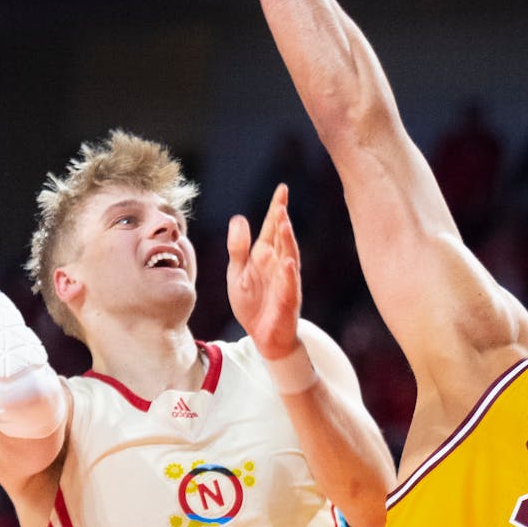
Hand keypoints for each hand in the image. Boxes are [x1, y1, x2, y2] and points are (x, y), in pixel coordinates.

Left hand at [226, 184, 301, 360]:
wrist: (264, 337)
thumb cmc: (253, 304)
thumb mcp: (238, 273)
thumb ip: (237, 247)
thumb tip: (238, 218)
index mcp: (265, 256)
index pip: (272, 228)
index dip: (277, 209)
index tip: (282, 189)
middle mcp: (278, 265)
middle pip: (282, 238)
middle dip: (282, 219)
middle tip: (281, 200)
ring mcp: (286, 282)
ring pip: (289, 257)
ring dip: (288, 240)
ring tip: (284, 223)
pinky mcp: (287, 300)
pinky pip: (289, 285)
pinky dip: (289, 273)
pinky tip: (287, 261)